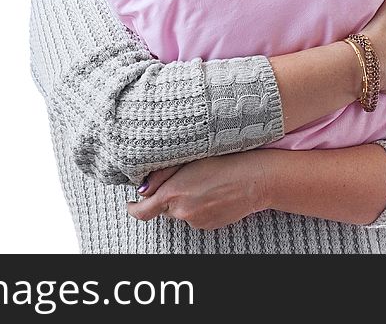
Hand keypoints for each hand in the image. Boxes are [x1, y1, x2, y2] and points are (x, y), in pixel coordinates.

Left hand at [127, 152, 268, 229]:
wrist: (253, 179)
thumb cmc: (223, 162)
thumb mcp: (188, 160)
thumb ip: (161, 175)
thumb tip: (141, 189)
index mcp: (172, 193)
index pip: (142, 211)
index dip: (133, 208)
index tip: (131, 203)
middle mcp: (181, 211)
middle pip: (163, 208)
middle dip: (167, 197)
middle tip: (183, 180)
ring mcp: (195, 221)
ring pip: (181, 213)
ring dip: (184, 202)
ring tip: (203, 184)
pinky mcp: (209, 226)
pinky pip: (195, 218)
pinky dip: (198, 208)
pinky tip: (212, 194)